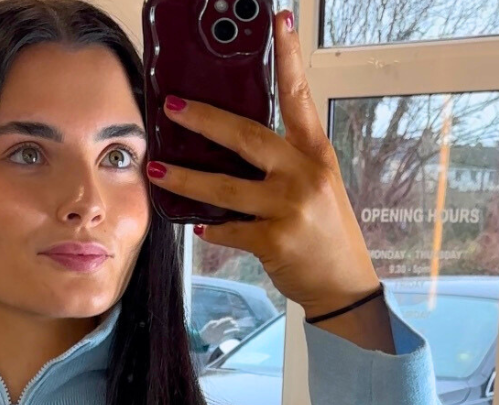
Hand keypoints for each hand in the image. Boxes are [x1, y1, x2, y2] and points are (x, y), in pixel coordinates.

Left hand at [145, 10, 392, 347]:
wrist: (342, 284)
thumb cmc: (325, 233)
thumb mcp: (316, 186)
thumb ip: (284, 163)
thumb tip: (233, 146)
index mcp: (315, 153)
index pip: (299, 96)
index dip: (288, 57)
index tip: (279, 20)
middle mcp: (304, 174)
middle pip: (246, 137)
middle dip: (204, 120)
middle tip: (172, 108)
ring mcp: (289, 208)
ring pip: (224, 188)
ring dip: (185, 179)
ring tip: (156, 169)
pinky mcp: (274, 241)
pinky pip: (228, 230)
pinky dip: (211, 229)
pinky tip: (199, 227)